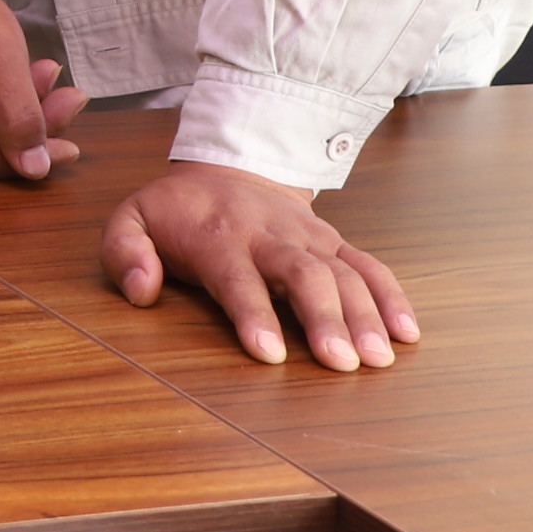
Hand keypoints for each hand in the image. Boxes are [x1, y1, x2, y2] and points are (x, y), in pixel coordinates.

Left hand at [102, 163, 417, 371]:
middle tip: (342, 363)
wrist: (227, 167)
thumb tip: (140, 289)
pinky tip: (407, 333)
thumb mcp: (130, 219)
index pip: (237, 278)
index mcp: (218, 237)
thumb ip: (125, 252)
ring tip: (379, 358)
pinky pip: (369, 265)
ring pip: (342, 272)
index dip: (253, 315)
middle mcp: (270, 235)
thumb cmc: (177, 210)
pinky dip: (391, 296)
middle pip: (303, 274)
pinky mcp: (334, 241)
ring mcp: (308, 237)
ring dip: (365, 315)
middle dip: (324, 318)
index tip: (270, 355)